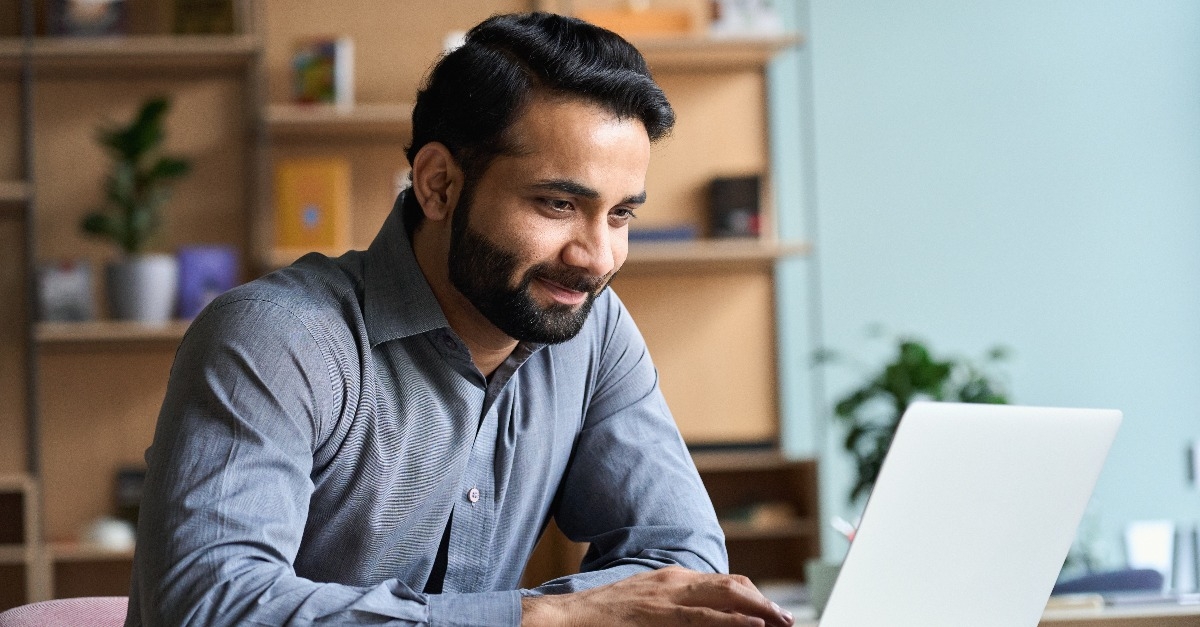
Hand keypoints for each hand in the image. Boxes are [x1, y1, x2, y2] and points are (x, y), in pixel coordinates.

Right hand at [521, 566, 793, 626]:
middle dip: (766, 602)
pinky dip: (732, 621)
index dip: (755, 597)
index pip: (725, 583)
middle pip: (734, 585)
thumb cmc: (599, 620)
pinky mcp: (655, 614)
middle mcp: (673, 582)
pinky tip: (754, 626)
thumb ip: (672, 611)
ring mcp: (665, 596)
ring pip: (725, 596)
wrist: (559, 620)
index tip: (775, 614)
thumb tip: (698, 621)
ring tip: (783, 622)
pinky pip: (701, 618)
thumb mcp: (642, 608)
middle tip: (789, 621)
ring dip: (760, 610)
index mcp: (671, 580)